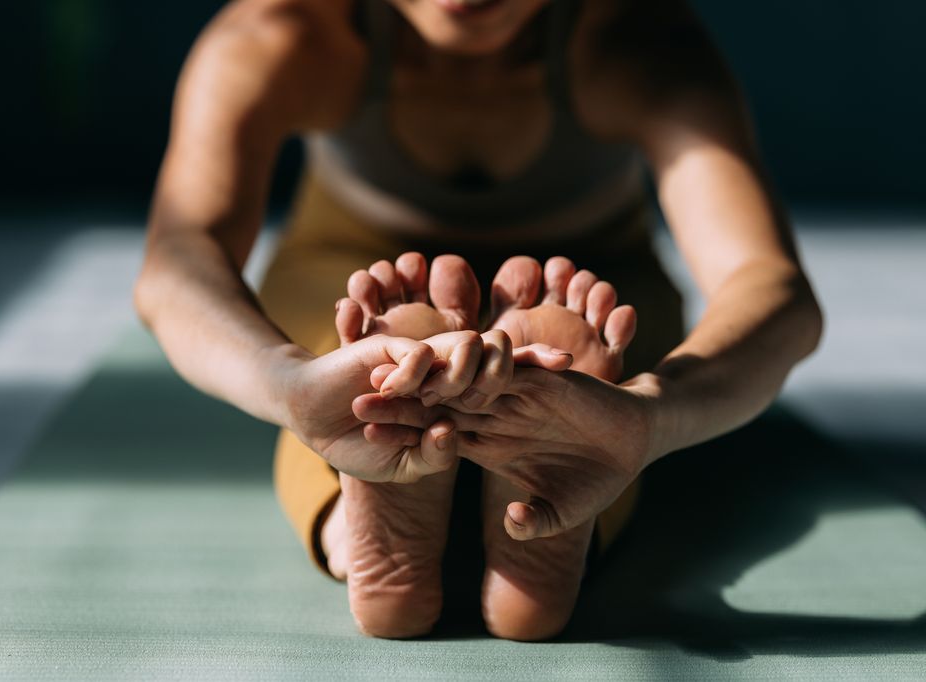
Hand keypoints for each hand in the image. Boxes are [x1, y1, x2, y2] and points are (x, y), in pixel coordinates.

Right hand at [284, 331, 572, 483]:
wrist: (313, 420)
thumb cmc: (359, 449)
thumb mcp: (403, 464)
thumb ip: (430, 455)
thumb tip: (451, 438)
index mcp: (452, 403)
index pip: (498, 393)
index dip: (531, 391)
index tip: (574, 397)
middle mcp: (442, 376)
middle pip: (492, 363)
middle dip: (527, 362)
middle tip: (564, 364)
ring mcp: (419, 361)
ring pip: (461, 352)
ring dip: (483, 358)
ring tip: (504, 364)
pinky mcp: (388, 349)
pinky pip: (415, 356)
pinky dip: (424, 369)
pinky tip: (434, 379)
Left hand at [354, 365, 657, 538]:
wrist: (635, 443)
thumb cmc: (598, 481)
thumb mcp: (564, 511)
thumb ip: (537, 521)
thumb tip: (512, 525)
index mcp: (491, 446)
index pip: (438, 436)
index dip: (404, 434)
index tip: (366, 436)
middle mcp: (496, 417)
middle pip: (438, 406)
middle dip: (400, 404)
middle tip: (357, 400)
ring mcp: (517, 396)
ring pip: (463, 382)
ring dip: (427, 379)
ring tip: (388, 375)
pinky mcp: (542, 380)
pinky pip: (507, 370)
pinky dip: (479, 365)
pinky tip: (448, 360)